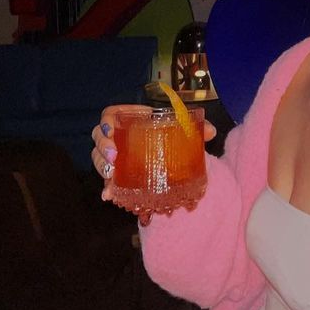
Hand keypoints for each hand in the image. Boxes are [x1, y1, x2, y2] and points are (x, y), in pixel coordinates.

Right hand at [91, 104, 215, 224]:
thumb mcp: (181, 131)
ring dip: (101, 166)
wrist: (172, 159)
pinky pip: (107, 181)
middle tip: (113, 157)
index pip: (110, 115)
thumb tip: (211, 132)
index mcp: (130, 120)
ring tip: (111, 174)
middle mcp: (118, 138)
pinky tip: (108, 195)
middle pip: (98, 137)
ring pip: (98, 158)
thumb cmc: (171, 138)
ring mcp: (115, 158)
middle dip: (102, 146)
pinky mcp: (118, 176)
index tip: (111, 129)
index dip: (107, 121)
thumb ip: (194, 129)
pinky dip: (107, 188)